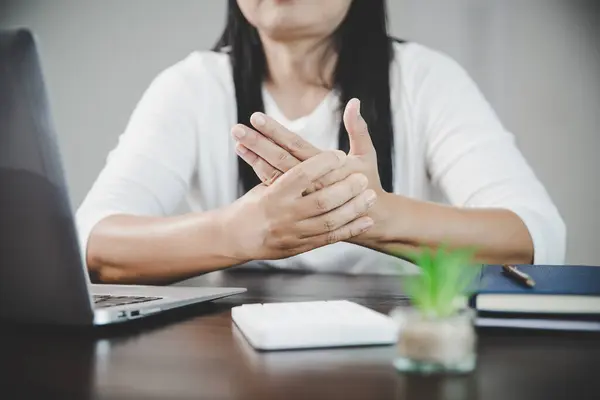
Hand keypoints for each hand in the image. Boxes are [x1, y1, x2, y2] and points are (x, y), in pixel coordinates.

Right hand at [224, 150, 376, 260]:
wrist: (236, 237)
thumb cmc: (253, 204)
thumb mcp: (264, 182)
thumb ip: (284, 169)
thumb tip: (297, 142)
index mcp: (274, 193)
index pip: (301, 175)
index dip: (322, 164)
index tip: (339, 155)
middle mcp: (284, 214)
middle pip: (321, 200)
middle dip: (345, 189)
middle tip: (362, 178)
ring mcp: (293, 233)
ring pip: (330, 221)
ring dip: (353, 208)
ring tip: (370, 196)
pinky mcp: (300, 246)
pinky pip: (330, 238)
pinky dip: (351, 229)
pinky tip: (366, 220)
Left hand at [232, 98, 383, 196]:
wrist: (365, 219)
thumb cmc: (367, 182)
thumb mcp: (366, 155)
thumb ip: (358, 129)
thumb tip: (354, 102)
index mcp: (325, 167)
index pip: (295, 145)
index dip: (275, 132)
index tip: (256, 118)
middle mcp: (309, 181)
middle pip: (278, 159)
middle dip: (257, 143)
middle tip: (237, 128)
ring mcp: (301, 192)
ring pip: (273, 172)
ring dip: (254, 155)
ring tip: (237, 140)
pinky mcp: (297, 198)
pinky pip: (274, 184)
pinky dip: (259, 168)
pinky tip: (246, 154)